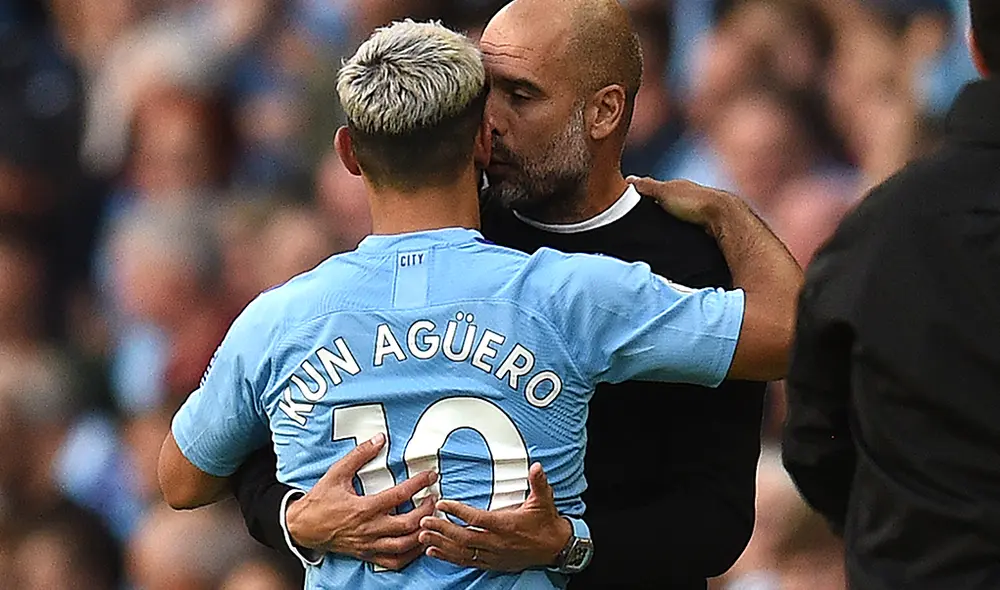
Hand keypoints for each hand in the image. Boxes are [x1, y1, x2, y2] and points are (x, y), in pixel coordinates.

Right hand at [286, 433, 437, 570]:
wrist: (303, 527)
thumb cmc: (320, 501)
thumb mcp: (337, 473)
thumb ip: (359, 455)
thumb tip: (379, 439)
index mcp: (364, 508)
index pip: (400, 495)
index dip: (419, 483)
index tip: (430, 475)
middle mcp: (370, 529)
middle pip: (408, 524)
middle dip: (427, 511)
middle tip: (433, 498)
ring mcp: (370, 545)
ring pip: (404, 546)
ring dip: (423, 533)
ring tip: (431, 520)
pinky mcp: (368, 555)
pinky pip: (394, 561)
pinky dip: (410, 555)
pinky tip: (419, 544)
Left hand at [418, 463, 571, 571]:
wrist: (555, 549)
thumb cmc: (547, 523)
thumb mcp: (544, 500)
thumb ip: (538, 483)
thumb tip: (537, 467)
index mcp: (506, 525)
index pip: (477, 518)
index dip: (458, 511)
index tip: (443, 503)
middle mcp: (497, 542)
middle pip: (464, 537)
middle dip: (442, 529)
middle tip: (423, 521)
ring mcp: (493, 555)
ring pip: (462, 552)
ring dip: (441, 544)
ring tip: (422, 536)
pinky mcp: (492, 563)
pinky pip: (467, 561)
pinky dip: (449, 557)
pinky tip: (434, 552)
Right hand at [628, 176, 738, 232]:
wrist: (722, 217)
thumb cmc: (694, 202)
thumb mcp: (663, 192)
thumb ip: (647, 186)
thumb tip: (629, 179)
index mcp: (677, 186)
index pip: (656, 190)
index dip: (643, 197)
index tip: (631, 207)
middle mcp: (687, 195)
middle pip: (666, 203)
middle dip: (656, 211)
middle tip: (642, 222)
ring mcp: (696, 209)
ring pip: (677, 215)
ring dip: (668, 221)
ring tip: (656, 232)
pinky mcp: (703, 223)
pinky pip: (686, 226)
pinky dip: (678, 229)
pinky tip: (674, 236)